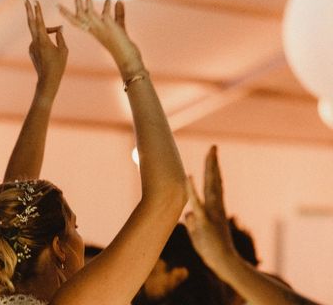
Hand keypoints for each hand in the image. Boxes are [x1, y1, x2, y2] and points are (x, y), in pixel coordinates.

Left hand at [25, 0, 67, 95]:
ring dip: (47, 29)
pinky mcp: (32, 50)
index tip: (34, 1)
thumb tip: (59, 28)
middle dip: (29, 10)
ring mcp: (32, 46)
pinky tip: (53, 45)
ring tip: (58, 30)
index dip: (37, 10)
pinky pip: (39, 40)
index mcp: (43, 40)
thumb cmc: (58, 65)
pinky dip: (46, 37)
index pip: (39, 22)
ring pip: (39, 32)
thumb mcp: (64, 50)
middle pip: (31, 22)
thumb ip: (61, 37)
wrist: (47, 80)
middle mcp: (34, 42)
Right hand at [58, 0, 142, 78]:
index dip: (66, 14)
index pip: (75, 21)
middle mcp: (94, 29)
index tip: (57, 5)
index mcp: (92, 31)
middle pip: (79, 14)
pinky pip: (105, 13)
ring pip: (87, 12)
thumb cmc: (123, 46)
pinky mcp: (110, 26)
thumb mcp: (119, 26)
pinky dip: (106, 5)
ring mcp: (101, 28)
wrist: (128, 59)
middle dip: (77, 0)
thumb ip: (118, 13)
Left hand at [185, 146, 236, 269]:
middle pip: (214, 181)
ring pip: (210, 187)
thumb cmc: (211, 251)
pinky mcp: (205, 221)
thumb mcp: (198, 234)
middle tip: (214, 146)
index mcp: (214, 209)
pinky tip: (188, 176)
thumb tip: (188, 215)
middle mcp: (215, 207)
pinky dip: (192, 189)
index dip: (213, 169)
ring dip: (210, 169)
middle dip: (213, 163)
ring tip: (210, 153)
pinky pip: (197, 203)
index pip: (213, 185)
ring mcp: (212, 213)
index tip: (212, 154)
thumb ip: (193, 222)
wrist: (223, 264)